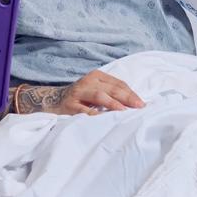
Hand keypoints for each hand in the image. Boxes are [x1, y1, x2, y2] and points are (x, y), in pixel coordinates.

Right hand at [18, 71, 144, 115]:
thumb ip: (113, 94)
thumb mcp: (97, 90)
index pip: (118, 84)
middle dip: (127, 98)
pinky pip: (84, 110)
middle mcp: (87, 82)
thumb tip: (136, 104)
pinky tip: (104, 120)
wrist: (53, 101)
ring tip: (124, 112)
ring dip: (113, 104)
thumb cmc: (82, 97)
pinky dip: (95, 115)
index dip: (131, 93)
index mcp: (97, 76)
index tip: (142, 104)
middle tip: (139, 107)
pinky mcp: (70, 105)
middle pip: (111, 89)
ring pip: (99, 96)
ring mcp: (78, 93)